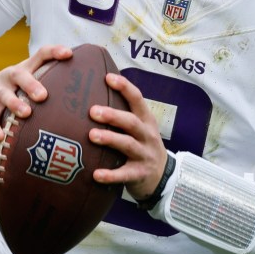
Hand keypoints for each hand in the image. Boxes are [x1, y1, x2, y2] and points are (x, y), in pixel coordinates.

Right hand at [0, 45, 72, 141]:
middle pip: (20, 74)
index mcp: (26, 68)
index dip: (54, 52)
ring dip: (15, 104)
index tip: (69, 54)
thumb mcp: (28, 81)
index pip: (40, 55)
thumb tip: (86, 93)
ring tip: (25, 114)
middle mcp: (10, 77)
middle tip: (43, 96)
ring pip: (4, 96)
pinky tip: (1, 137)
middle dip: (32, 84)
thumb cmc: (15, 90)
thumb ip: (50, 82)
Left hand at [88, 72, 167, 200]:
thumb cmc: (142, 145)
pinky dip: (110, 175)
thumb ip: (124, 113)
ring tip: (92, 135)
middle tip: (92, 111)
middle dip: (113, 116)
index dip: (125, 87)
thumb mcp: (140, 127)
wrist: (162, 176)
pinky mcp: (139, 174)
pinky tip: (95, 174)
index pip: (137, 99)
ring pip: (128, 145)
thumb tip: (94, 93)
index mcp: (146, 120)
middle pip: (131, 122)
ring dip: (110, 139)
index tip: (107, 77)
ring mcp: (144, 155)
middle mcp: (147, 135)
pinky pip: (124, 174)